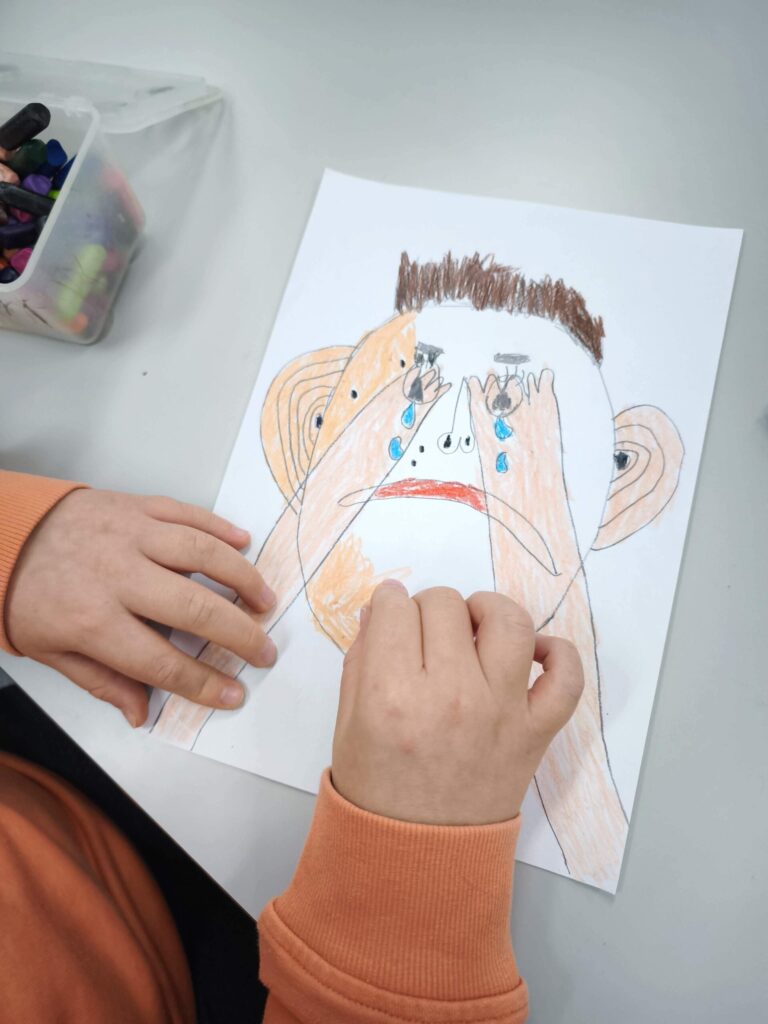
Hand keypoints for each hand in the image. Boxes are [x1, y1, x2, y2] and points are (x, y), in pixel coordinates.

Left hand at [5, 490, 277, 726]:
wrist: (3, 533)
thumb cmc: (28, 597)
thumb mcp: (52, 651)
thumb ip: (102, 681)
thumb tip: (142, 714)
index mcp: (91, 620)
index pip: (161, 662)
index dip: (202, 683)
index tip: (233, 693)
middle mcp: (116, 575)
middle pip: (193, 608)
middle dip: (239, 634)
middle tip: (265, 650)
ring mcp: (129, 534)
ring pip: (200, 554)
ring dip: (241, 578)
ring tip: (265, 601)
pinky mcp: (135, 504)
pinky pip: (186, 514)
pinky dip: (220, 527)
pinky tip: (243, 544)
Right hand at [332, 581, 582, 824]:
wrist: (419, 857)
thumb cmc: (376, 790)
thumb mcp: (348, 723)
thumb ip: (361, 660)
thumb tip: (379, 611)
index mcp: (391, 695)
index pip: (395, 608)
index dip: (388, 606)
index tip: (390, 619)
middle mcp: (450, 695)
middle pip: (445, 604)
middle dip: (427, 609)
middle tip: (423, 635)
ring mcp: (500, 712)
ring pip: (508, 621)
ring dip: (488, 610)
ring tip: (474, 627)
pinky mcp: (535, 731)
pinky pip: (566, 676)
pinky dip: (557, 653)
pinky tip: (530, 655)